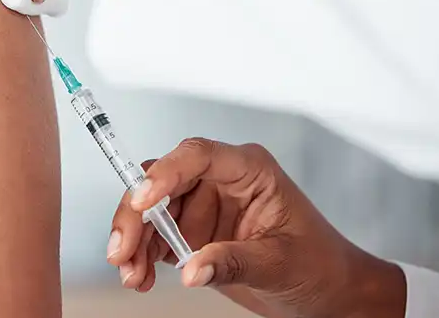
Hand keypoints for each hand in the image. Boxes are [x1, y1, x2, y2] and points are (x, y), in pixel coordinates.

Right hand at [107, 138, 406, 317]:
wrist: (327, 294)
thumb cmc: (319, 265)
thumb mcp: (279, 264)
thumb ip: (233, 262)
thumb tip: (190, 269)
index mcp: (248, 170)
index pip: (197, 156)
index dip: (165, 174)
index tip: (142, 201)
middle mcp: (219, 180)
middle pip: (162, 182)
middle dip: (136, 215)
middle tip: (122, 248)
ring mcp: (203, 204)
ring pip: (150, 209)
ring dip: (134, 240)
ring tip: (131, 273)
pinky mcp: (192, 230)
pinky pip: (155, 235)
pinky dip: (142, 255)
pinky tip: (140, 275)